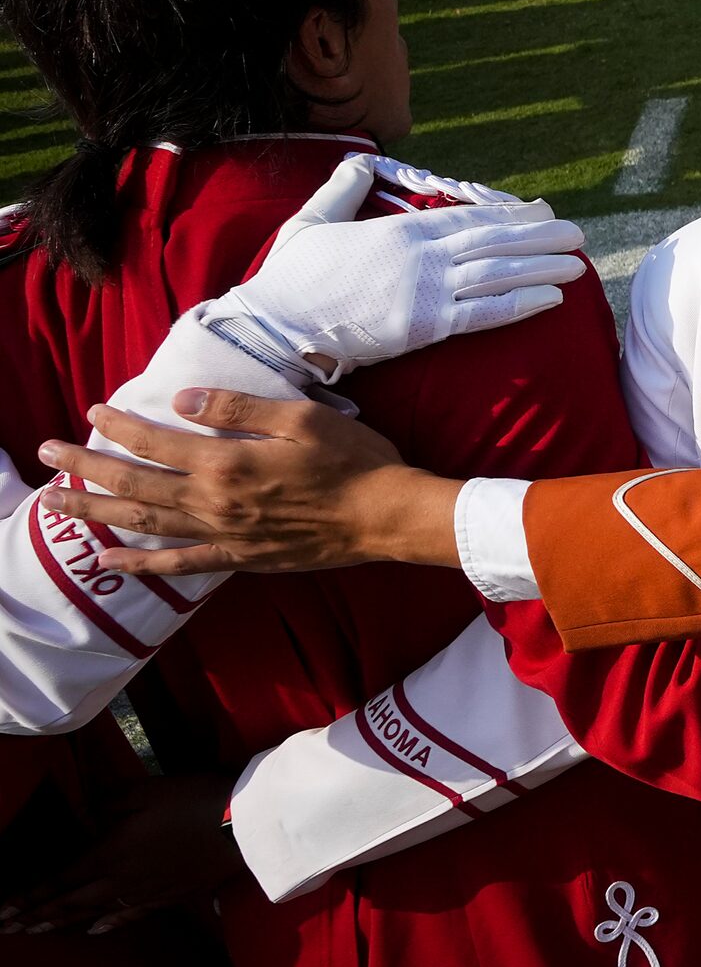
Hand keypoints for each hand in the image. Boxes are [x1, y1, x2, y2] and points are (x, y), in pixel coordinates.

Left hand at [0, 775, 242, 936]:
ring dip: (61, 922)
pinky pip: (129, 915)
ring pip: (93, 912)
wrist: (242, 824)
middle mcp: (120, 880)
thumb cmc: (192, 801)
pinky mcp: (168, 896)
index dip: (29, 896)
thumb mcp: (145, 790)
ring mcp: (144, 891)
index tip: (3, 911)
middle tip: (9, 929)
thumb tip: (86, 813)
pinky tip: (93, 930)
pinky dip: (107, 924)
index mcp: (109, 853)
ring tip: (37, 931)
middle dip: (36, 915)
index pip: (59, 880)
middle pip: (70, 902)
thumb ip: (109, 802)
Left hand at [38, 390, 463, 577]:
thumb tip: (181, 402)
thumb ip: (239, 409)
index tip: (93, 409)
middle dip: (86, 466)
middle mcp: (215, 502)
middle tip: (49, 453)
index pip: (156, 441)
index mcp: (228, 463)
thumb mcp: (303, 418)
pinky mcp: (239, 558)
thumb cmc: (355, 459)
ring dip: (97, 511)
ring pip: (145, 522)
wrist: (386, 516)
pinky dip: (140, 564)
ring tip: (57, 502)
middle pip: (136, 483)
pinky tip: (110, 562)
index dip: (119, 425)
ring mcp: (224, 534)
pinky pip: (179, 563)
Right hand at [203, 156, 586, 382]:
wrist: (275, 326)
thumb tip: (356, 161)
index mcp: (400, 230)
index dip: (508, 215)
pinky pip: (484, 313)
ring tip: (577, 263)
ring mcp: (426, 289)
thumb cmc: (290, 278)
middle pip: (494, 241)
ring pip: (498, 272)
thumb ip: (341, 190)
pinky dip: (521, 303)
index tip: (539, 212)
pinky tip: (551, 298)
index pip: (467, 217)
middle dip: (539, 236)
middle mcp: (421, 254)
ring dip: (542, 267)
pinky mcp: (425, 325)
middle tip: (576, 233)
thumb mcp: (313, 220)